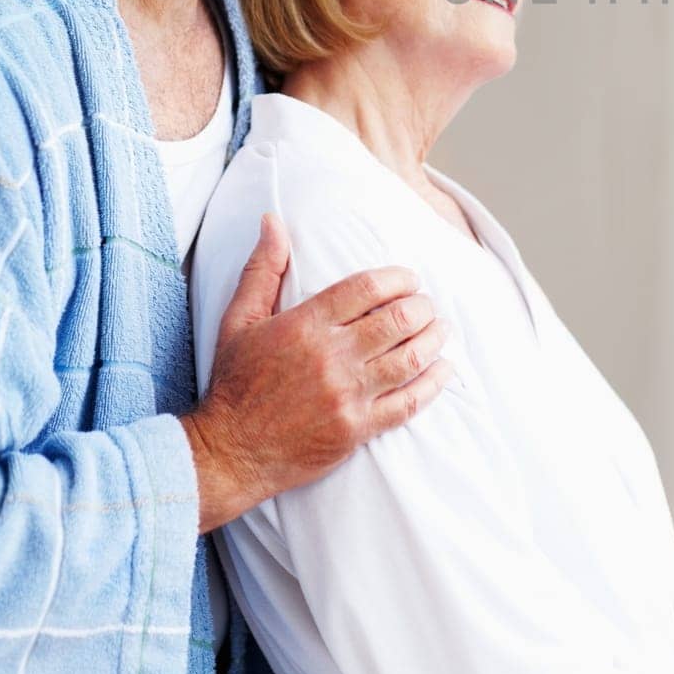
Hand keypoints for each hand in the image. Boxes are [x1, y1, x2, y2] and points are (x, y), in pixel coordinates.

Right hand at [181, 212, 452, 531]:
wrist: (228, 453)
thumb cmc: (235, 383)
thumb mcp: (239, 320)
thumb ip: (263, 269)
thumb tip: (273, 220)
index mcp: (306, 325)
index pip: (368, 288)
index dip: (399, 278)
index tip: (410, 280)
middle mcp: (331, 357)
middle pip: (398, 320)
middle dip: (422, 307)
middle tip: (427, 305)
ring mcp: (347, 395)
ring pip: (410, 358)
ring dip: (434, 339)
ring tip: (441, 329)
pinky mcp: (356, 429)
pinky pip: (408, 403)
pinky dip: (433, 384)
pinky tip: (444, 370)